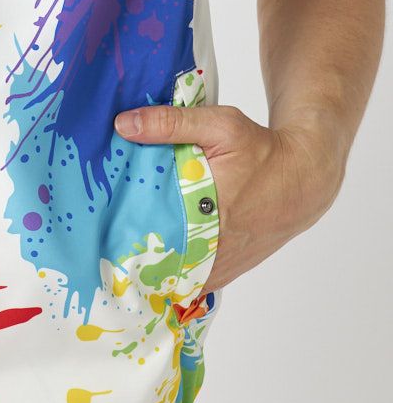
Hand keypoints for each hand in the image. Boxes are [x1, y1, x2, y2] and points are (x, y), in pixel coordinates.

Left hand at [113, 103, 342, 295]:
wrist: (303, 176)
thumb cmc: (262, 150)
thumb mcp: (219, 125)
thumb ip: (170, 123)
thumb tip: (123, 124)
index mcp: (210, 215)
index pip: (156, 241)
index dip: (125, 242)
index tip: (99, 236)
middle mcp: (217, 249)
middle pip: (161, 263)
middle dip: (132, 255)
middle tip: (102, 245)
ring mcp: (223, 265)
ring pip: (176, 277)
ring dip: (152, 268)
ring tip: (119, 254)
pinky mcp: (229, 270)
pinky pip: (193, 279)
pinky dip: (173, 272)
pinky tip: (151, 258)